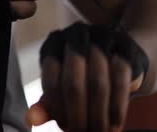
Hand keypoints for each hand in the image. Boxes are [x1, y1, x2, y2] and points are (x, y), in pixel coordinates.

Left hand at [26, 23, 147, 131]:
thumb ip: (47, 103)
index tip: (64, 127)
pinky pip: (121, 80)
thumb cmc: (84, 76)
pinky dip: (117, 107)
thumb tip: (31, 119)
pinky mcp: (125, 45)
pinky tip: (115, 124)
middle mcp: (75, 35)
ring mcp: (101, 37)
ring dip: (99, 115)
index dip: (57, 109)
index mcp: (53, 44)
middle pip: (73, 83)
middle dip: (78, 115)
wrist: (121, 59)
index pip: (50, 81)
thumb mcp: (63, 88)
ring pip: (98, 83)